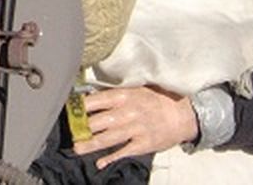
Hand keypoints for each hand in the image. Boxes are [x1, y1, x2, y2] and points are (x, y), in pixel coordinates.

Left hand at [74, 85, 197, 167]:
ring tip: (77, 148)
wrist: (184, 114)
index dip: (79, 106)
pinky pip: (124, 151)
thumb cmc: (158, 99)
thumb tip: (91, 98)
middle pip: (98, 121)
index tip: (68, 110)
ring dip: (90, 144)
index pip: (95, 100)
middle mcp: (128, 112)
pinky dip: (111, 158)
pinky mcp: (144, 144)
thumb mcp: (136, 89)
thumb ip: (116, 95)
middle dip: (81, 128)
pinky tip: (100, 163)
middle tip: (69, 132)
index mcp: (124, 95)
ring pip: (107, 138)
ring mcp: (135, 129)